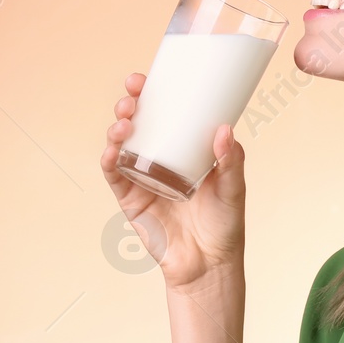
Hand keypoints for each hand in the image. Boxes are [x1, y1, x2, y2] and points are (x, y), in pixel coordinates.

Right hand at [100, 72, 247, 291]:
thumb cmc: (224, 224)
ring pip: (122, 144)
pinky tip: (112, 151)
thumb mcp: (234, 187)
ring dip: (118, 127)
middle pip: (139, 123)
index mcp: (184, 149)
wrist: (209, 265)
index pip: (166, 113)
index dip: (154, 93)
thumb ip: (232, 161)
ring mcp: (142, 177)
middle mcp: (160, 158)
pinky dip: (109, 160)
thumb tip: (225, 129)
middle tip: (134, 94)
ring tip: (126, 120)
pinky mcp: (130, 199)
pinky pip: (114, 175)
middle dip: (131, 103)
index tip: (149, 77)